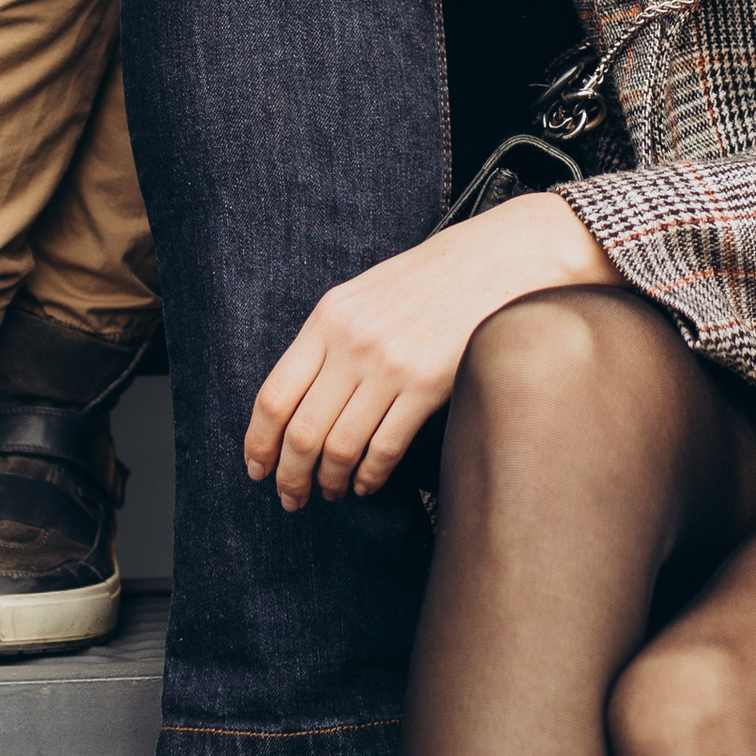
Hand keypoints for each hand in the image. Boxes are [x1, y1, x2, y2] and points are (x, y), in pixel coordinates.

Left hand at [246, 196, 618, 506]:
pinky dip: (370, 476)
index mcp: (328, 317)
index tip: (257, 469)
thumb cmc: (433, 278)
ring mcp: (390, 365)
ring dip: (330, 481)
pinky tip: (368, 482)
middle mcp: (353, 343)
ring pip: (340, 447)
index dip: (258, 443)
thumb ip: (330, 339)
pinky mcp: (428, 386)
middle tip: (291, 497)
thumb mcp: (366, 294)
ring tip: (331, 492)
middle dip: (290, 476)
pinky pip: (384, 448)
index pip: (273, 396)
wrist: (498, 259)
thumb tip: (298, 402)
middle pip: (302, 432)